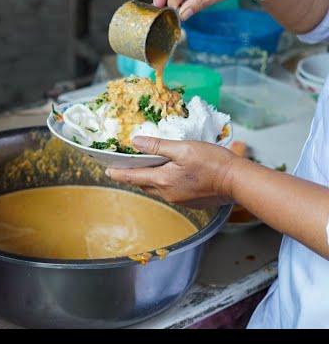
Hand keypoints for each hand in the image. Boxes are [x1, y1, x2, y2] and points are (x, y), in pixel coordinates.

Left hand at [105, 136, 239, 207]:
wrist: (237, 182)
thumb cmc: (213, 162)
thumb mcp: (183, 148)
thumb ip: (158, 146)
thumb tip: (136, 142)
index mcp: (162, 180)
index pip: (132, 177)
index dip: (118, 173)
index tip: (106, 170)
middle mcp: (167, 194)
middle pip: (142, 184)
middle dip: (133, 175)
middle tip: (127, 165)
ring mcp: (178, 200)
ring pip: (155, 188)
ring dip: (149, 178)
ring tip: (147, 166)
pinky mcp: (188, 201)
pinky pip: (169, 192)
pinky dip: (164, 182)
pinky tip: (170, 173)